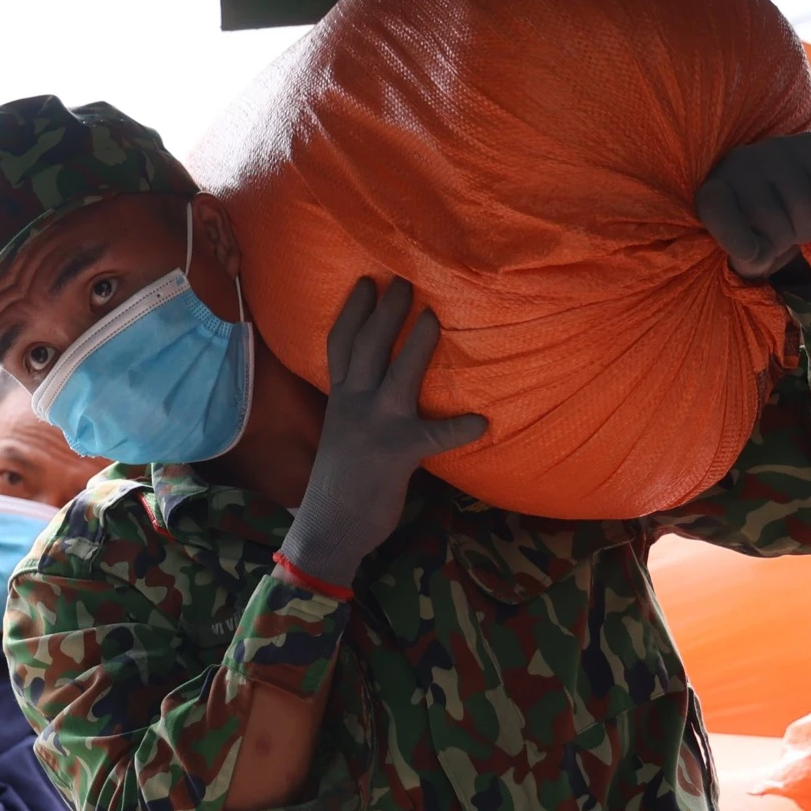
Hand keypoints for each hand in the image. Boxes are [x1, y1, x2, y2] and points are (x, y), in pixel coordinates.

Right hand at [279, 277, 487, 588]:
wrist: (330, 528)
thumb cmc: (340, 481)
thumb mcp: (342, 434)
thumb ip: (359, 407)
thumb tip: (382, 387)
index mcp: (339, 399)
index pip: (340, 345)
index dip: (352, 312)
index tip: (366, 283)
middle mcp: (352, 405)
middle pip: (367, 347)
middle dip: (386, 312)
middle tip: (404, 282)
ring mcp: (374, 427)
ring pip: (397, 375)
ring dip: (416, 345)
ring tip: (433, 318)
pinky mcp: (397, 454)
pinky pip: (435, 437)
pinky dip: (459, 429)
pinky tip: (481, 422)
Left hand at [695, 132, 810, 276]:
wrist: (783, 197)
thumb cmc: (759, 232)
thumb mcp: (746, 255)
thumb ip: (748, 259)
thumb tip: (757, 252)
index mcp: (712, 193)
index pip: (716, 209)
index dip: (733, 236)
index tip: (750, 254)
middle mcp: (739, 162)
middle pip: (771, 217)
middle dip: (785, 242)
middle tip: (786, 240)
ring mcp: (774, 148)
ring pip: (804, 204)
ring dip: (810, 231)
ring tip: (802, 230)